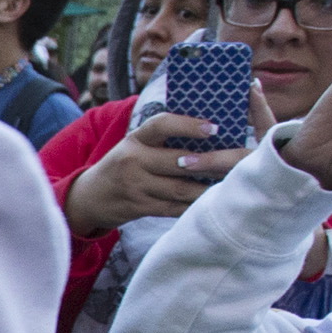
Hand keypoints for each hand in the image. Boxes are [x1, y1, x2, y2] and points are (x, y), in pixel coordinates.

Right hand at [63, 106, 257, 235]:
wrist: (89, 197)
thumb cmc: (123, 165)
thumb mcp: (134, 144)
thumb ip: (163, 137)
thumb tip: (210, 130)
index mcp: (134, 139)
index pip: (161, 125)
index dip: (188, 125)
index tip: (214, 128)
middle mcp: (132, 161)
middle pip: (179, 162)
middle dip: (213, 162)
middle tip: (241, 159)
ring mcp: (135, 187)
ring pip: (180, 188)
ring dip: (208, 187)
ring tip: (233, 181)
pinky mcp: (139, 207)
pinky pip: (174, 207)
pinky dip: (195, 205)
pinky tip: (213, 201)